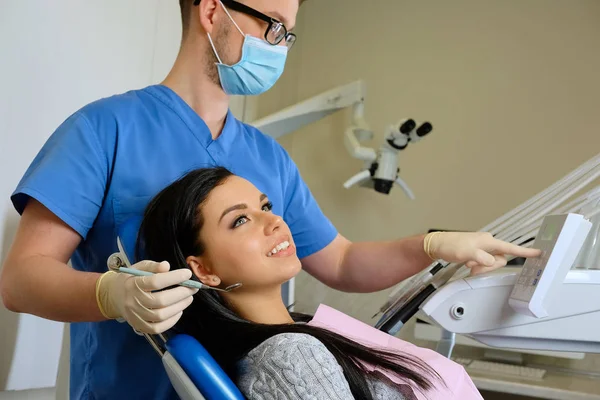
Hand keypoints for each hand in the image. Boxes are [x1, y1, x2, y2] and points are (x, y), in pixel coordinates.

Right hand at [96, 260, 197, 333]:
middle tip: (193, 288)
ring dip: (179, 306)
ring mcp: (135, 316)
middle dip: (181, 294)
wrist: (114, 296)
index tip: (187, 273)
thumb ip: (153, 266)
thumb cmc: (131, 279)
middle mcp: (133, 301)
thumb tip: (167, 266)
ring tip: (188, 298)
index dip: (174, 278)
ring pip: (161, 316)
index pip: (155, 282)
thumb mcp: (139, 267)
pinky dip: (172, 321)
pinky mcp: (139, 326)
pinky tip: (179, 310)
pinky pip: (157, 328)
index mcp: (133, 284)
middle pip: (160, 301)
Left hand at [425, 232, 541, 275]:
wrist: (438, 245)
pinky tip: (467, 263)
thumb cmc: (451, 246)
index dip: (525, 252)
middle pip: (499, 260)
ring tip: (468, 263)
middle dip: (488, 266)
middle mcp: (488, 244)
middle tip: (472, 265)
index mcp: (489, 241)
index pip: (510, 248)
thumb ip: (483, 258)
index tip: (539, 253)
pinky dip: (477, 267)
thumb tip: (493, 262)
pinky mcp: (477, 253)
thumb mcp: (468, 253)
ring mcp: (482, 249)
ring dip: (481, 267)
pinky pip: (484, 264)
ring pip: (491, 263)